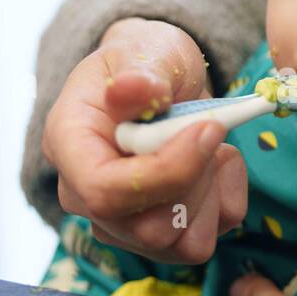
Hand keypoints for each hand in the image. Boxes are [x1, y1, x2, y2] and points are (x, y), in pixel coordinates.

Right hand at [41, 17, 246, 263]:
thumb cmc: (142, 62)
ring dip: (212, 193)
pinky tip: (216, 162)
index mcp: (70, 147)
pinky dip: (226, 200)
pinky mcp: (162, 233)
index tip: (208, 130)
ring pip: (182, 246)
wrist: (158, 81)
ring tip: (210, 144)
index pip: (105, 192)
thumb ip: (137, 70)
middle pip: (149, 230)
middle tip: (210, 126)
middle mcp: (87, 197)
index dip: (166, 173)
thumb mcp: (140, 49)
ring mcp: (123, 223)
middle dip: (197, 180)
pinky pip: (206, 240)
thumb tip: (132, 89)